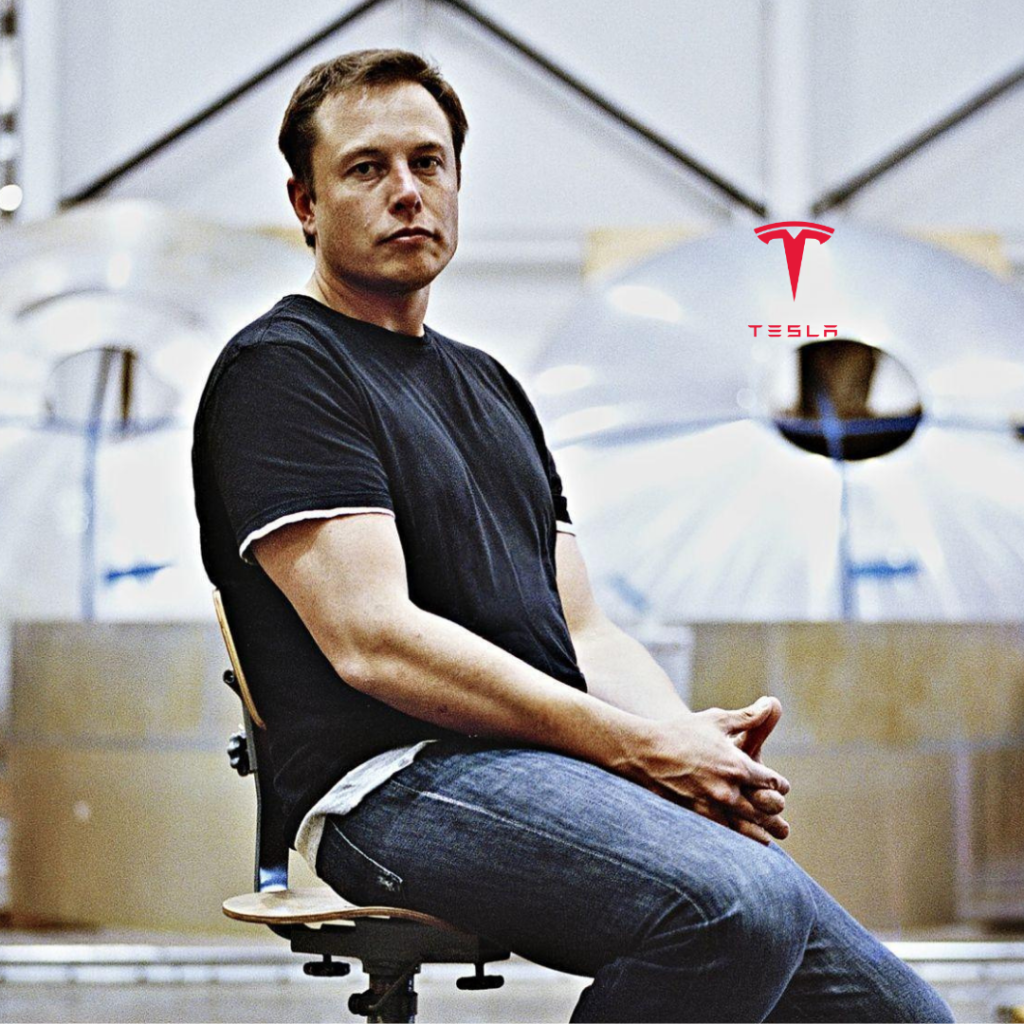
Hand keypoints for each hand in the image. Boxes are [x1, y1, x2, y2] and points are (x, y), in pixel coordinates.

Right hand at [621, 698, 789, 842]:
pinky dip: (736, 837)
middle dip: (774, 813)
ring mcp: (712, 807)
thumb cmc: (682, 732)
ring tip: (767, 836)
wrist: (645, 752)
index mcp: (737, 766)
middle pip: (765, 810)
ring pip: (748, 829)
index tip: (778, 787)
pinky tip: (740, 838)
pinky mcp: (697, 817)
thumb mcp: (716, 720)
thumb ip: (748, 717)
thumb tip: (772, 703)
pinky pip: (725, 834)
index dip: (779, 786)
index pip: (773, 783)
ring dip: (761, 832)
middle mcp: (729, 790)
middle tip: (779, 817)